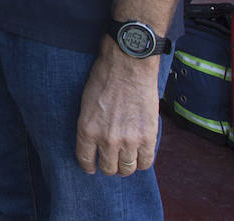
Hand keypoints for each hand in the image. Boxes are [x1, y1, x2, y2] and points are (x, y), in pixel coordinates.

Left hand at [74, 43, 161, 176]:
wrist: (128, 65)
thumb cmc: (105, 77)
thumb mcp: (86, 102)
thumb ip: (91, 125)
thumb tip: (95, 141)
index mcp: (86, 129)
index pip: (85, 160)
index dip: (89, 166)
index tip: (92, 167)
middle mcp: (106, 139)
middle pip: (108, 168)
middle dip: (109, 166)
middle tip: (112, 160)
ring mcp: (128, 140)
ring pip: (127, 169)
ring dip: (126, 166)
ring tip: (126, 159)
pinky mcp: (147, 137)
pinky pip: (145, 163)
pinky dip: (142, 161)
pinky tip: (140, 154)